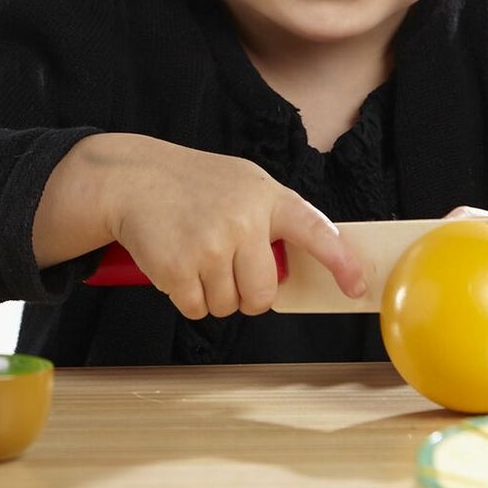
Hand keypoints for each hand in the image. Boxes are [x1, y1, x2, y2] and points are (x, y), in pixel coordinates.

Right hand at [42, 133, 365, 319]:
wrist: (132, 178)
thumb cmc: (193, 184)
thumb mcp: (244, 184)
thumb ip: (275, 217)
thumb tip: (304, 261)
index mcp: (267, 198)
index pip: (315, 231)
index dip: (340, 262)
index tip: (355, 286)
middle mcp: (243, 221)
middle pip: (263, 294)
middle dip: (247, 294)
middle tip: (228, 268)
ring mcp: (209, 246)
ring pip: (228, 306)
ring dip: (213, 294)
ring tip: (197, 256)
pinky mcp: (177, 268)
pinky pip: (196, 308)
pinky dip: (186, 297)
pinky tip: (177, 265)